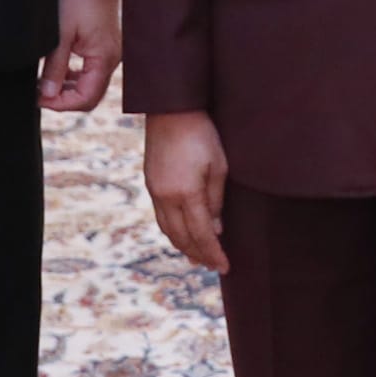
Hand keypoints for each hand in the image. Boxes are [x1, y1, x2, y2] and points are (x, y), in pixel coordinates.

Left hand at [39, 0, 119, 111]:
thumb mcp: (60, 34)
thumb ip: (55, 67)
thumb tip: (48, 95)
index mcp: (104, 58)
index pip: (86, 98)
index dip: (61, 104)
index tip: (38, 99)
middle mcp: (111, 58)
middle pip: (90, 95)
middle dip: (63, 99)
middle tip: (38, 94)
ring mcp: (109, 52)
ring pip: (89, 84)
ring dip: (67, 88)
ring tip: (43, 83)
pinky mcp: (103, 44)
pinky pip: (90, 70)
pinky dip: (73, 76)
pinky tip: (56, 70)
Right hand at [144, 110, 229, 271]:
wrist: (170, 109)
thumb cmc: (202, 134)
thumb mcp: (219, 167)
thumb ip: (215, 202)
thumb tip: (214, 230)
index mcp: (186, 193)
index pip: (201, 234)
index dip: (213, 253)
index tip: (224, 267)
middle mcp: (165, 196)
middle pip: (182, 237)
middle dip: (198, 254)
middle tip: (213, 266)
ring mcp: (155, 191)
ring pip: (168, 230)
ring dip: (183, 246)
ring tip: (197, 257)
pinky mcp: (150, 183)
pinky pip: (161, 217)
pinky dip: (173, 231)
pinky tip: (182, 235)